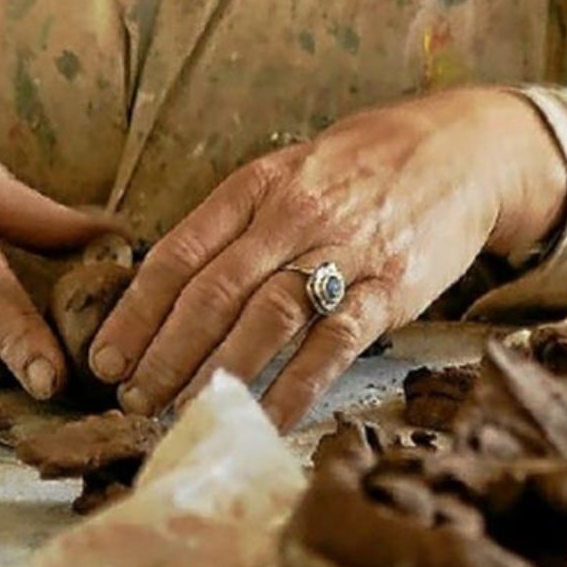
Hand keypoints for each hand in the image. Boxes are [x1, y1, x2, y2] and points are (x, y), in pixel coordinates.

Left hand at [90, 88, 566, 430]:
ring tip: (183, 412)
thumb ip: (235, 225)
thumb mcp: (288, 173)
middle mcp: (292, 215)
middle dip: (164, 353)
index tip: (106, 358)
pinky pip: (335, 343)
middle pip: (212, 293)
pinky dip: (297, 385)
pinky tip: (268, 417)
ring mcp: (343, 251)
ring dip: (217, 372)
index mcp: (256, 186)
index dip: (136, 312)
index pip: (178, 254)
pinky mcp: (390, 286)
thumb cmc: (358, 168)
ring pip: (266, 318)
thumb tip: (170, 290)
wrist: (459, 149)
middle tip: (132, 400)